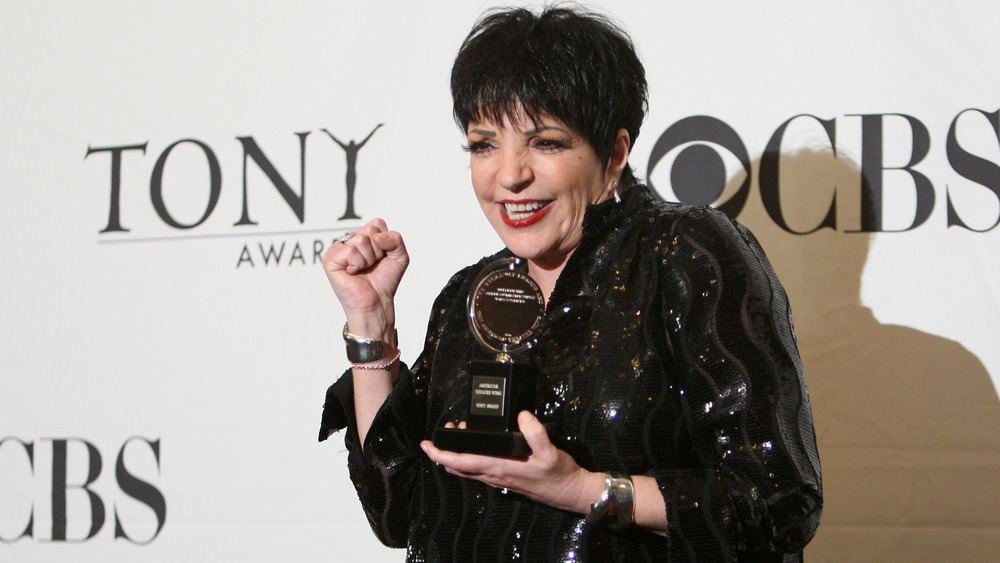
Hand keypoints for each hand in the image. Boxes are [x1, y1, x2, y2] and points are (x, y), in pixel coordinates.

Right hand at [323, 218, 408, 337]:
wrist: (377, 301)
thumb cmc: (384, 281)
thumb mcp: (400, 256)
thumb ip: (395, 239)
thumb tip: (376, 236)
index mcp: (363, 237)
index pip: (377, 224)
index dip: (384, 242)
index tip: (381, 257)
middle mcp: (349, 241)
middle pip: (369, 231)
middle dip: (377, 251)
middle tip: (372, 265)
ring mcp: (338, 249)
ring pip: (360, 239)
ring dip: (368, 259)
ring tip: (363, 269)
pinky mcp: (330, 259)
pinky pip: (350, 250)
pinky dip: (357, 264)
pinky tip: (353, 272)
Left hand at [420, 411, 600, 514]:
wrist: (568, 491)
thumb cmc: (558, 475)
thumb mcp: (550, 452)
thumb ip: (535, 433)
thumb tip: (522, 415)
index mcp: (498, 467)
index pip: (460, 462)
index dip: (441, 455)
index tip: (428, 445)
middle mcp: (493, 474)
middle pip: (457, 466)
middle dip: (444, 451)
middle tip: (443, 432)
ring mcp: (497, 477)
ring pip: (466, 468)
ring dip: (456, 453)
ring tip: (458, 432)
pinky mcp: (503, 476)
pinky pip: (477, 468)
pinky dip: (469, 457)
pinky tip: (478, 445)